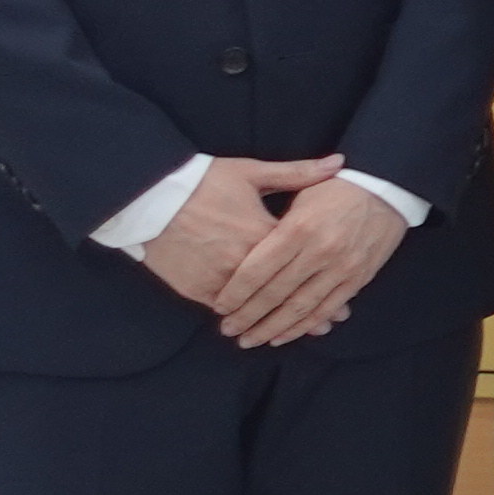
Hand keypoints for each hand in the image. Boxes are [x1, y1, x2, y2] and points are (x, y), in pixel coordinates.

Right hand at [137, 155, 336, 313]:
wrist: (149, 196)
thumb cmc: (203, 181)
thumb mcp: (251, 172)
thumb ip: (297, 173)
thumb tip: (340, 162)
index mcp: (263, 232)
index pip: (300, 262)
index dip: (322, 280)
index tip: (344, 299)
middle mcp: (243, 261)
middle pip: (280, 292)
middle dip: (305, 311)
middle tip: (326, 326)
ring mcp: (218, 278)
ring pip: (252, 308)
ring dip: (272, 321)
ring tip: (293, 332)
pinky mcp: (196, 289)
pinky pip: (224, 308)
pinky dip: (239, 317)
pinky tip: (253, 326)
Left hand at [211, 176, 407, 348]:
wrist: (387, 189)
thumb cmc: (336, 188)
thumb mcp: (299, 190)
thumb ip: (271, 222)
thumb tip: (239, 242)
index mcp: (298, 227)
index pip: (257, 270)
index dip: (235, 293)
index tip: (220, 306)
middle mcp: (319, 251)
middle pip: (274, 294)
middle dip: (248, 316)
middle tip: (228, 330)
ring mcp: (341, 268)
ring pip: (299, 308)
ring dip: (272, 328)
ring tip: (249, 340)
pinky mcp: (357, 279)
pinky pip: (325, 309)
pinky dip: (303, 326)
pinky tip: (283, 336)